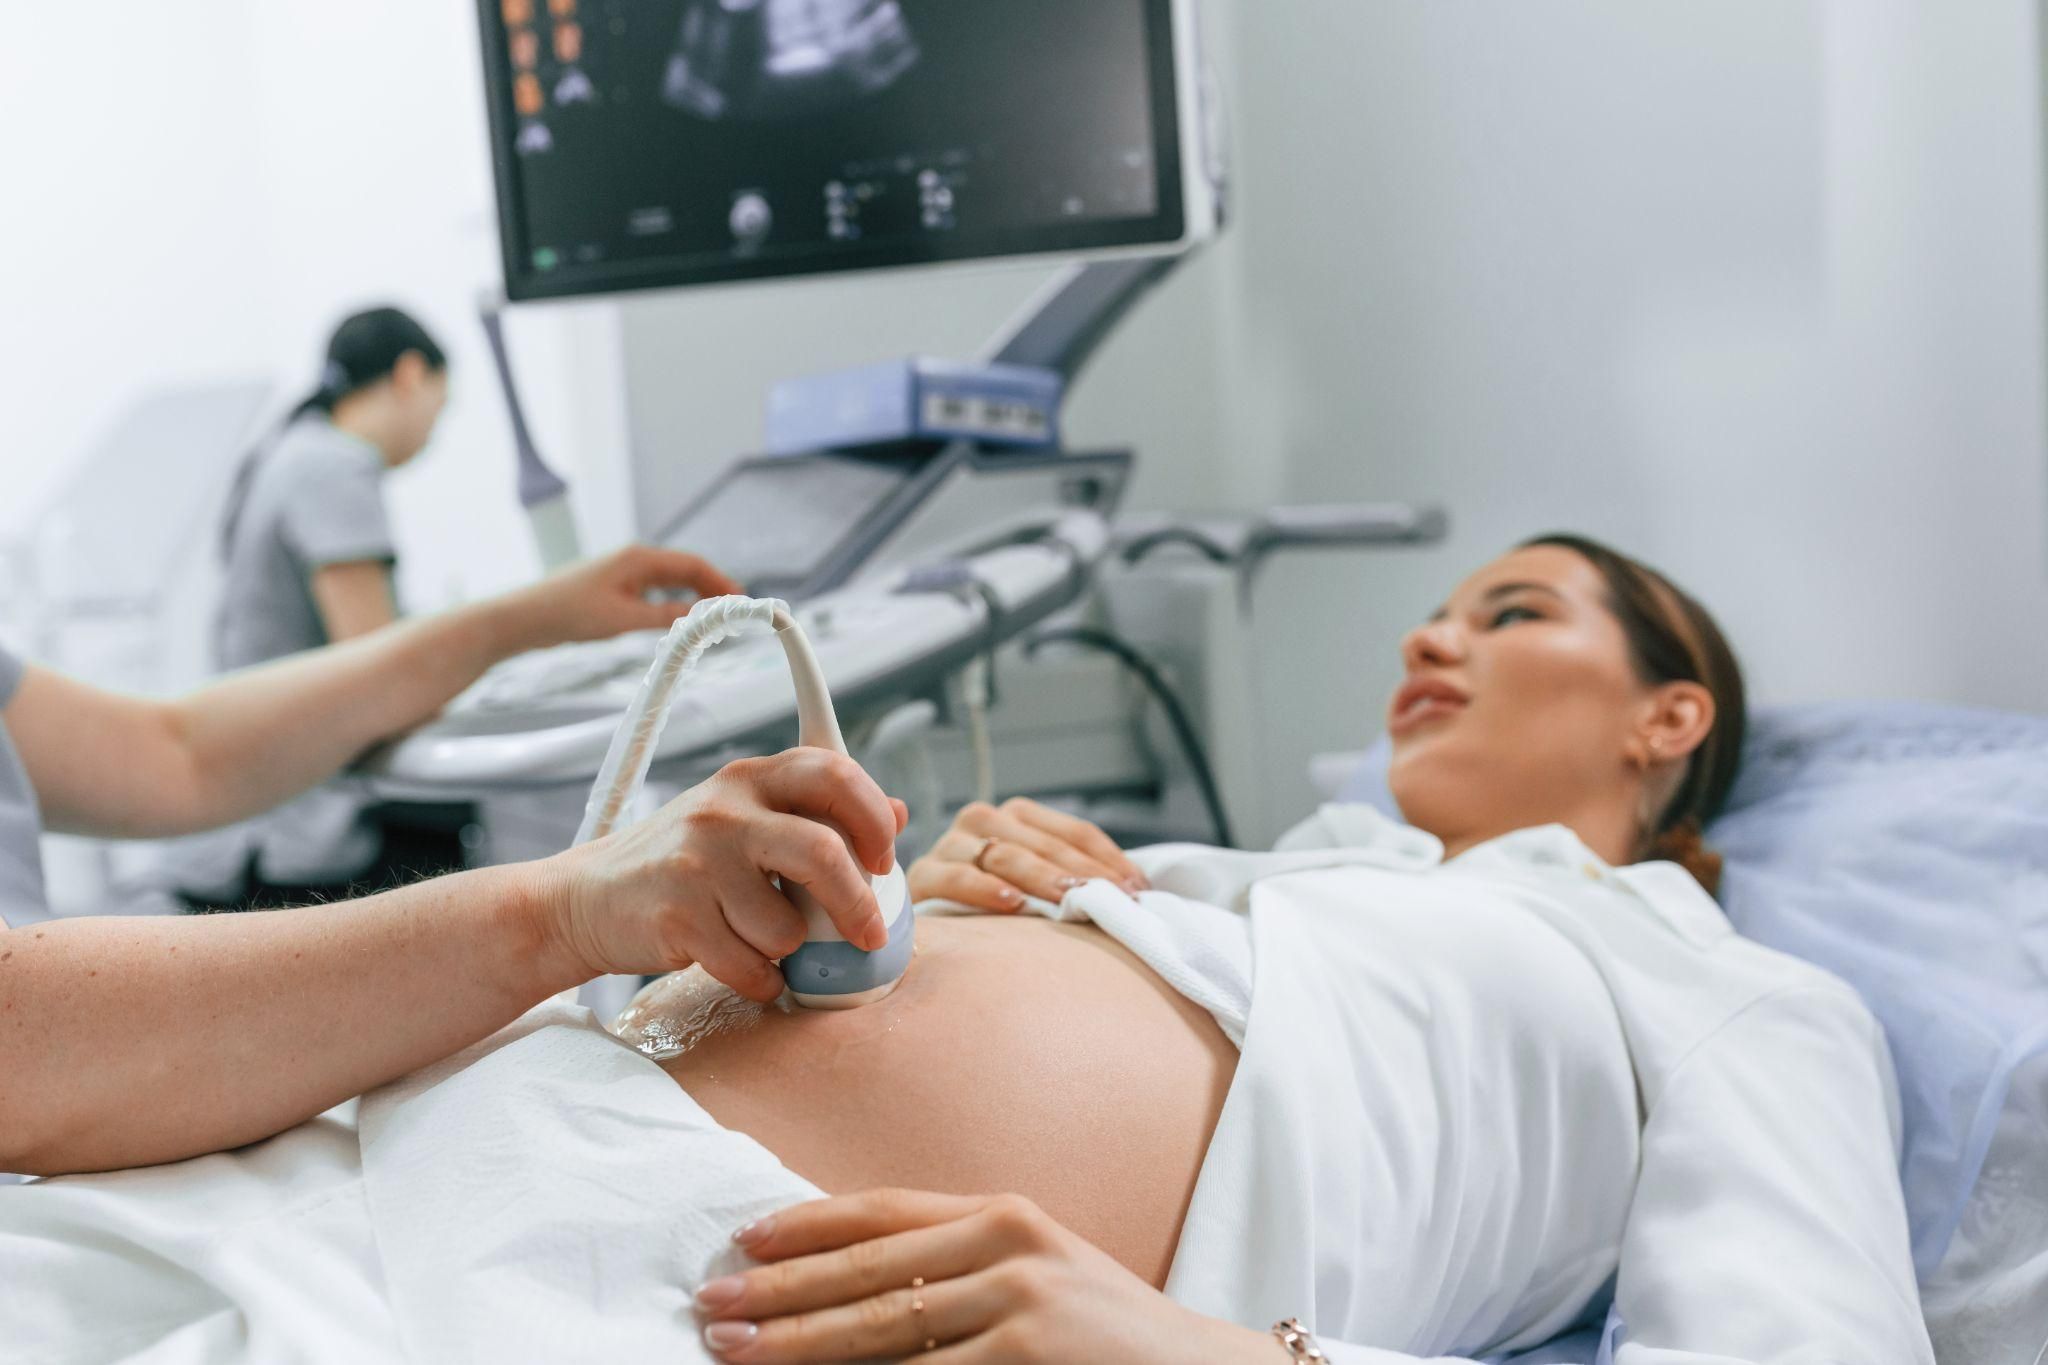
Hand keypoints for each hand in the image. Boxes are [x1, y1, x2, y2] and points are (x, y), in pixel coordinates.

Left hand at [495, 544, 744, 652]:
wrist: (525, 618)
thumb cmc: (569, 613)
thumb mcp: (623, 619)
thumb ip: (665, 616)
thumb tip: (700, 618)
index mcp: (638, 559)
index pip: (691, 565)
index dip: (719, 581)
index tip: (739, 600)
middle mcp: (634, 561)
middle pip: (684, 570)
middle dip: (711, 589)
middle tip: (733, 612)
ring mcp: (624, 574)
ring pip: (670, 582)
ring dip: (693, 596)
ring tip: (714, 617)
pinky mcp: (614, 589)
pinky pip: (654, 592)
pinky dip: (673, 603)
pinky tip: (680, 619)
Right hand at [539, 749, 908, 1001]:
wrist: (584, 899)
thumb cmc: (681, 863)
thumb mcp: (744, 820)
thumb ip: (816, 813)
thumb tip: (898, 812)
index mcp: (749, 779)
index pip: (834, 773)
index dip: (875, 818)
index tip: (885, 859)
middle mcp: (724, 812)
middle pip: (823, 853)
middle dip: (857, 905)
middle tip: (868, 934)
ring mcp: (697, 864)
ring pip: (788, 927)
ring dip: (788, 949)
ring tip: (759, 938)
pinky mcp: (677, 918)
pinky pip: (753, 967)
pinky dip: (761, 980)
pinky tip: (742, 966)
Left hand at [694, 1189, 1276, 1363]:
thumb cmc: (1107, 1337)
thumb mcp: (1037, 1277)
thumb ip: (959, 1270)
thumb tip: (857, 1287)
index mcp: (1002, 1215)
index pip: (884, 1210)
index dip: (808, 1224)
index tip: (744, 1239)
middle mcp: (1007, 1242)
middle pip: (867, 1269)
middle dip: (781, 1290)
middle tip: (711, 1306)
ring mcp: (1018, 1301)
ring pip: (882, 1328)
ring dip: (799, 1345)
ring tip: (739, 1352)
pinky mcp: (1024, 1356)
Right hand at [907, 797, 1146, 911]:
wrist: (930, 921)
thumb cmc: (995, 906)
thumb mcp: (1039, 886)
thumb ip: (1075, 878)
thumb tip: (1136, 891)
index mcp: (1018, 816)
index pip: (1074, 832)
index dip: (1108, 859)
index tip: (1138, 889)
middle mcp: (984, 820)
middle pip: (1043, 843)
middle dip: (1081, 871)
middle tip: (1112, 899)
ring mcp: (952, 844)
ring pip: (1004, 854)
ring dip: (1041, 877)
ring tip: (1070, 898)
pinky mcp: (925, 875)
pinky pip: (956, 877)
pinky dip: (985, 889)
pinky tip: (1013, 904)